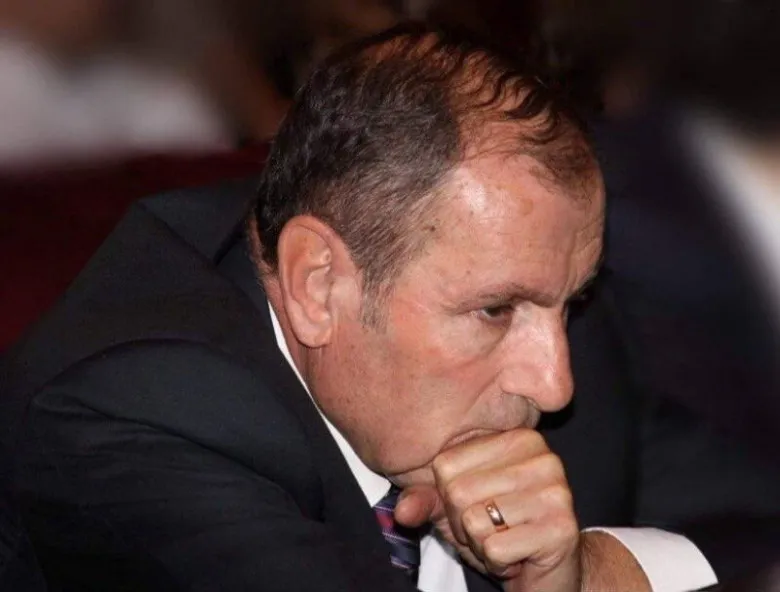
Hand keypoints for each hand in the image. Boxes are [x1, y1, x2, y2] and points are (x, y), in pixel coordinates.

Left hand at [395, 429, 580, 591]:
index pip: (446, 465)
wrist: (550, 574)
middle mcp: (541, 456)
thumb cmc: (501, 532)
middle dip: (464, 524)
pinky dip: (498, 562)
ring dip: (481, 544)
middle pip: (458, 492)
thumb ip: (427, 500)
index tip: (477, 507)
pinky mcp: (561, 528)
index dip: (449, 498)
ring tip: (506, 540)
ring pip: (475, 521)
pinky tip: (519, 556)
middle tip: (493, 530)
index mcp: (516, 437)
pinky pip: (495, 548)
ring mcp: (556, 490)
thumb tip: (404, 511)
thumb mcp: (457, 509)